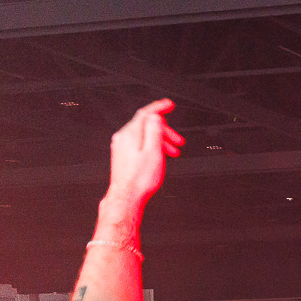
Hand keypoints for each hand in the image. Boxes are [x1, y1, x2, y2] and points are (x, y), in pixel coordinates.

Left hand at [101, 99, 182, 213]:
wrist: (127, 196)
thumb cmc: (140, 179)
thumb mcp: (153, 152)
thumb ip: (155, 131)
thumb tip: (156, 117)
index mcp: (131, 134)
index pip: (146, 113)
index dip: (159, 107)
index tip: (169, 104)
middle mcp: (123, 137)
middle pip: (146, 125)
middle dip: (165, 131)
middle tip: (179, 141)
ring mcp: (121, 146)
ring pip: (143, 135)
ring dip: (160, 141)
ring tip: (173, 152)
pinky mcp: (122, 155)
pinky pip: (139, 144)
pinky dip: (152, 146)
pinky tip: (159, 156)